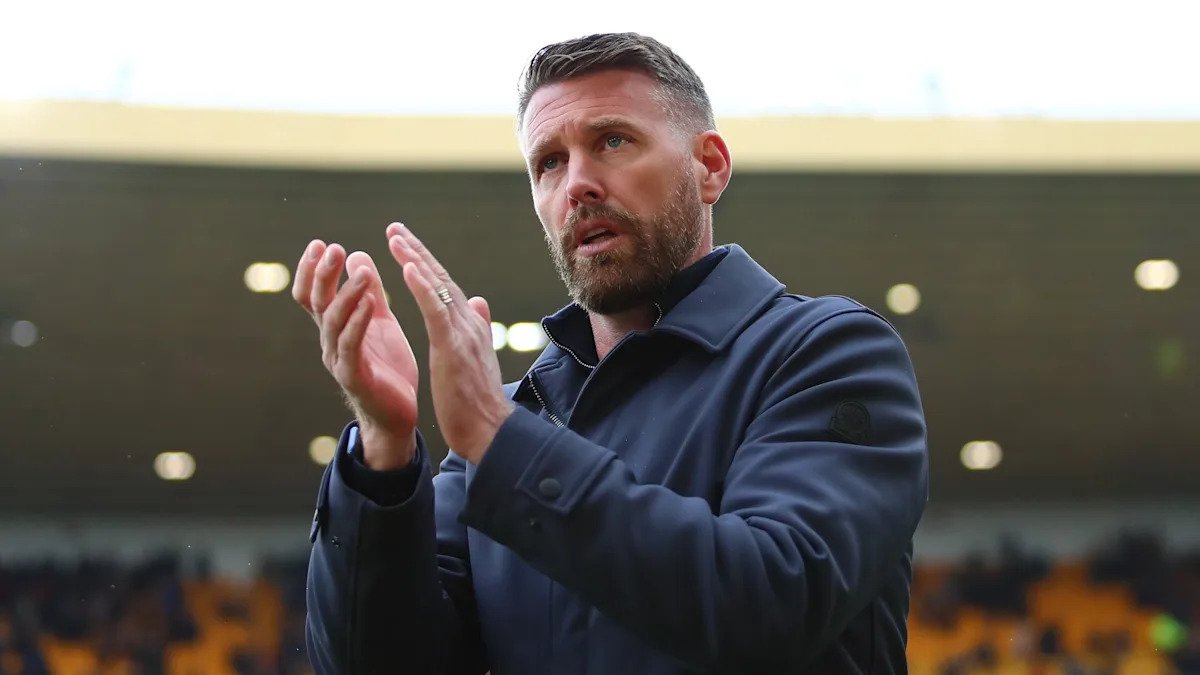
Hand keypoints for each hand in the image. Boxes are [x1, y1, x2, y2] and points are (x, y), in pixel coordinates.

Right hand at [293, 240, 419, 468]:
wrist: (397, 415)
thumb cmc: (387, 367)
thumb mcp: (379, 321)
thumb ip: (369, 291)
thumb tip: (357, 255)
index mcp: (335, 328)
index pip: (313, 294)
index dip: (312, 270)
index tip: (320, 243)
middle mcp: (330, 342)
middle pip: (316, 303)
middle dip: (323, 274)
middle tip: (332, 248)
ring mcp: (339, 360)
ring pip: (332, 321)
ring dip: (346, 293)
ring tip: (362, 271)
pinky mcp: (354, 377)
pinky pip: (351, 345)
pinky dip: (358, 321)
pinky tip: (369, 303)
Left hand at [385, 222, 512, 463]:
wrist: (490, 431)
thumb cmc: (478, 401)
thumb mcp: (475, 357)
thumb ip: (475, 326)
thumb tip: (476, 300)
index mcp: (469, 327)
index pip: (445, 288)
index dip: (425, 265)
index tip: (406, 246)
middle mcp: (468, 323)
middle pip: (440, 279)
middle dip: (416, 252)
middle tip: (394, 229)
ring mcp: (463, 333)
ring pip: (437, 287)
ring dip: (416, 259)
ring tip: (395, 238)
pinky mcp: (453, 347)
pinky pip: (435, 310)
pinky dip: (422, 286)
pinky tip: (407, 268)